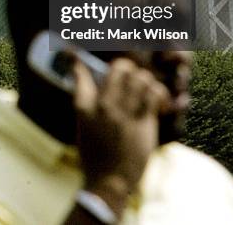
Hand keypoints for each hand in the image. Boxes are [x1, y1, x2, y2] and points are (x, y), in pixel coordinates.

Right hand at [72, 57, 170, 216]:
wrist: (109, 182)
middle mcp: (104, 106)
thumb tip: (83, 76)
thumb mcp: (83, 124)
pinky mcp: (143, 122)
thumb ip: (85, 99)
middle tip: (130, 79)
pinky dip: (158, 94)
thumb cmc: (95, 154)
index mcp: (85, 106)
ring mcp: (124, 113)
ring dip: (145, 82)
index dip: (77, 58)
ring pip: (141, 78)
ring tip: (145, 92)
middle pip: (121, 68)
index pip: (80, 72)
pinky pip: (154, 93)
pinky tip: (157, 103)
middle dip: (128, 69)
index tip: (74, 50)